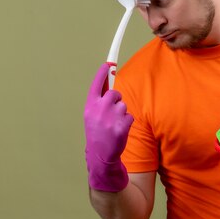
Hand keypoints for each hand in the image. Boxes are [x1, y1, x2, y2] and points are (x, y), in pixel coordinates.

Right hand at [84, 63, 133, 191]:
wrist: (100, 155)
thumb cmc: (97, 133)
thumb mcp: (92, 116)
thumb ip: (99, 101)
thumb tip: (109, 84)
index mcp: (89, 106)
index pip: (97, 84)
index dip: (103, 73)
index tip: (108, 63)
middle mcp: (99, 109)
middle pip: (115, 93)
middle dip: (116, 100)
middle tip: (111, 113)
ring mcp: (110, 117)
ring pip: (123, 105)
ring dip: (121, 113)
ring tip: (113, 125)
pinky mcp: (121, 125)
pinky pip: (129, 116)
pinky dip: (127, 122)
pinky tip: (119, 131)